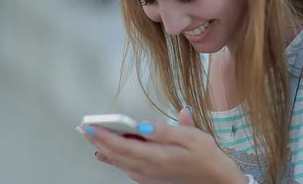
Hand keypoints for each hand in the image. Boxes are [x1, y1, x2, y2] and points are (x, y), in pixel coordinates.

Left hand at [83, 107, 245, 183]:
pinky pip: (127, 169)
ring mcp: (149, 176)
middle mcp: (148, 169)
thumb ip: (163, 130)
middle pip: (115, 154)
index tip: (90, 125)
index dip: (103, 135)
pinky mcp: (152, 178)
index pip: (121, 144)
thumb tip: (141, 124)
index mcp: (155, 157)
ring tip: (92, 138)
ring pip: (119, 163)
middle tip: (83, 128)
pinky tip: (109, 155)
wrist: (218, 182)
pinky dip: (115, 159)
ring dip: (103, 150)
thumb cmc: (207, 158)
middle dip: (97, 141)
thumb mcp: (190, 137)